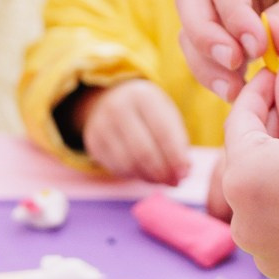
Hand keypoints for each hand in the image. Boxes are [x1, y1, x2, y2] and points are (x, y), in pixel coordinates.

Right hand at [75, 78, 192, 185]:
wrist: (111, 101)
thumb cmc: (148, 112)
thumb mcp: (166, 115)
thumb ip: (177, 142)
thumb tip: (183, 172)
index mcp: (142, 96)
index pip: (163, 132)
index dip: (175, 157)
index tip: (185, 173)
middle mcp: (118, 107)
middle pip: (143, 151)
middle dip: (162, 172)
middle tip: (175, 182)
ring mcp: (102, 125)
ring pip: (128, 164)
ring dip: (149, 178)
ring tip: (162, 180)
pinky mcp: (93, 142)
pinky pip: (117, 168)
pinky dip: (135, 176)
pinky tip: (146, 175)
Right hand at [176, 0, 278, 100]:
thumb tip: (270, 45)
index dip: (234, 15)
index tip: (256, 48)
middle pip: (192, 0)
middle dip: (206, 38)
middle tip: (234, 67)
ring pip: (192, 28)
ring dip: (208, 62)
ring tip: (236, 90)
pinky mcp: (228, 23)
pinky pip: (206, 48)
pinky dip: (216, 71)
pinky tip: (238, 90)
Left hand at [213, 61, 278, 278]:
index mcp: (248, 176)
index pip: (239, 122)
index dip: (258, 92)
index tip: (274, 74)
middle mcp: (243, 218)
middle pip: (244, 160)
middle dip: (266, 129)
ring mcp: (261, 248)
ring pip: (258, 195)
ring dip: (274, 166)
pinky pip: (273, 225)